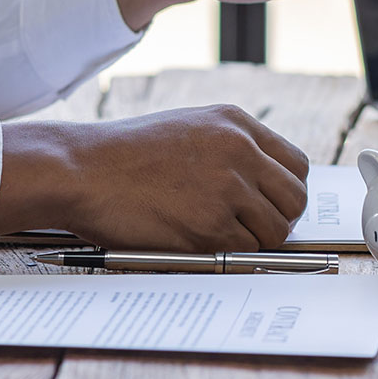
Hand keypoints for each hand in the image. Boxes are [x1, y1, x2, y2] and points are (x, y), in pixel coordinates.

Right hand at [0, 105, 308, 251]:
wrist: (81, 169)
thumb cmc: (126, 154)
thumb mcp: (190, 128)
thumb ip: (232, 147)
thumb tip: (267, 184)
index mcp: (237, 124)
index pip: (297, 164)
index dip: (288, 189)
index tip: (274, 203)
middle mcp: (239, 151)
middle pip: (296, 198)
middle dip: (282, 218)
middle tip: (258, 228)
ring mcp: (227, 189)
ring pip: (276, 229)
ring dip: (257, 240)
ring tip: (225, 236)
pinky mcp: (209, 226)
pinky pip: (246, 250)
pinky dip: (231, 254)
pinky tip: (203, 243)